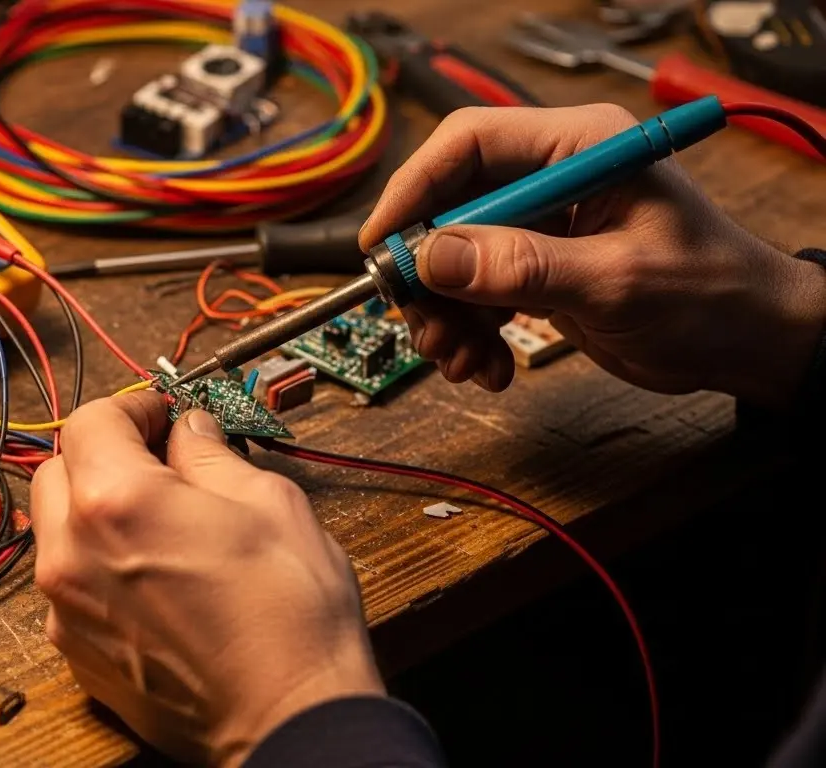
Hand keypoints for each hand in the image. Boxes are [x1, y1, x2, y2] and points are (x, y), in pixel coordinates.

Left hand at [32, 392, 381, 765]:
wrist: (288, 719)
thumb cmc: (289, 619)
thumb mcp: (270, 504)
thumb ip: (212, 457)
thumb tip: (191, 432)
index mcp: (117, 501)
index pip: (92, 420)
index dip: (133, 407)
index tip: (162, 414)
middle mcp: (72, 553)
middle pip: (59, 469)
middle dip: (104, 454)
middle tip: (161, 460)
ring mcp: (66, 609)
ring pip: (56, 530)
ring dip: (94, 509)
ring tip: (160, 520)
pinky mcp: (76, 652)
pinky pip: (69, 584)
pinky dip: (97, 563)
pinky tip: (154, 573)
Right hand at [359, 103, 825, 407]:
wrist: (747, 344)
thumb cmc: (711, 295)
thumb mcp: (615, 281)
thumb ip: (524, 267)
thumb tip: (436, 258)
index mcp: (578, 148)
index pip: (470, 144)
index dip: (416, 189)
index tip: (384, 244)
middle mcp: (552, 179)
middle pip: (449, 208)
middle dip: (429, 275)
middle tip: (424, 325)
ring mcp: (542, 226)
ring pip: (453, 259)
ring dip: (445, 316)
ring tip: (461, 360)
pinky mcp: (536, 268)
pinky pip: (475, 294)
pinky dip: (469, 334)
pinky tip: (487, 366)